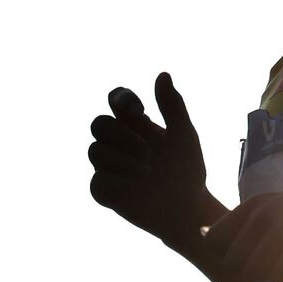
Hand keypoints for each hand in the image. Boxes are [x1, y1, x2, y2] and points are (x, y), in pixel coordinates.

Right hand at [87, 73, 209, 244]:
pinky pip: (97, 181)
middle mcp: (118, 142)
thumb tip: (162, 74)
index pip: (117, 100)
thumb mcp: (184, 135)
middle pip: (99, 124)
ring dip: (122, 160)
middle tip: (149, 153)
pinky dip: (115, 182)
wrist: (187, 207)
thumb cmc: (186, 169)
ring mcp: (108, 166)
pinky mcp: (104, 190)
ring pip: (95, 151)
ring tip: (148, 171)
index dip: (122, 100)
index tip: (140, 112)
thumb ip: (172, 106)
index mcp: (136, 124)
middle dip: (121, 135)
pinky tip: (134, 187)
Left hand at [195, 186, 282, 281]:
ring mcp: (281, 227)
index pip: (213, 241)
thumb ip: (244, 226)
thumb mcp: (279, 215)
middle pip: (232, 262)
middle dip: (254, 269)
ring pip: (254, 271)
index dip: (229, 255)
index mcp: (255, 204)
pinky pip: (278, 276)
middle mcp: (263, 212)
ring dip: (276, 274)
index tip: (255, 254)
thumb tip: (200, 234)